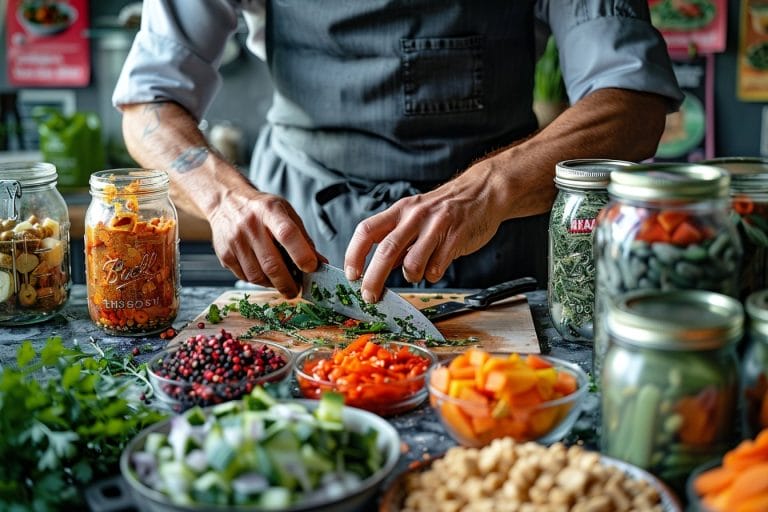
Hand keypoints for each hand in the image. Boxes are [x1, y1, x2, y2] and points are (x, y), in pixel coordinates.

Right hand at [208, 188, 318, 296]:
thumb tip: (321, 263)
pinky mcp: (224, 254)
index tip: (312, 268)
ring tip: (281, 282)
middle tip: (296, 290)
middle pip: (271, 263)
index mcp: (270, 211)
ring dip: (273, 284)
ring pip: (257, 275)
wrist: (226, 202)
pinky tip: (264, 275)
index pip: (287, 234)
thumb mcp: (286, 213)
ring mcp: (235, 241)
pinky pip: (245, 277)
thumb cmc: (261, 209)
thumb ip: (303, 238)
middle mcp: (250, 225)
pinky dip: (258, 281)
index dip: (301, 254)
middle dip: (288, 283)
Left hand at [344, 171, 505, 302]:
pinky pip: (436, 268)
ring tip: (419, 272)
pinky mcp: (455, 238)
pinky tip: (438, 266)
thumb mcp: (414, 216)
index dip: (354, 254)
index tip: (351, 275)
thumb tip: (375, 268)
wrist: (483, 192)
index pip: (367, 231)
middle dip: (373, 278)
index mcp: (400, 210)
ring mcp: (436, 226)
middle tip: (370, 296)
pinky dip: (433, 275)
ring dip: (412, 276)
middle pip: (386, 250)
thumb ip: (397, 240)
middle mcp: (415, 216)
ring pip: (412, 263)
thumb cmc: (445, 209)